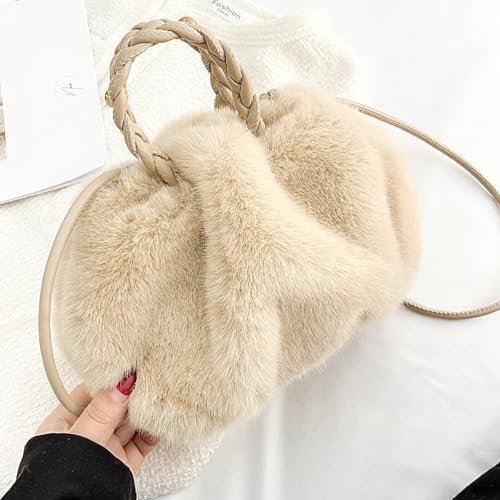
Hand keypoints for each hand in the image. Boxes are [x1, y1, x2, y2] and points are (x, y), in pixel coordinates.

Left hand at [36, 373, 157, 474]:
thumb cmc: (63, 479)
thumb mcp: (82, 437)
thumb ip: (103, 410)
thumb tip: (121, 383)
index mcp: (65, 424)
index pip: (90, 392)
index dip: (109, 379)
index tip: (129, 366)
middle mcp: (87, 434)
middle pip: (113, 406)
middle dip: (131, 394)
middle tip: (149, 377)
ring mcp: (106, 449)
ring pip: (130, 422)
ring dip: (145, 410)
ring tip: (159, 395)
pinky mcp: (124, 463)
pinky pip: (143, 442)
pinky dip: (153, 431)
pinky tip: (160, 421)